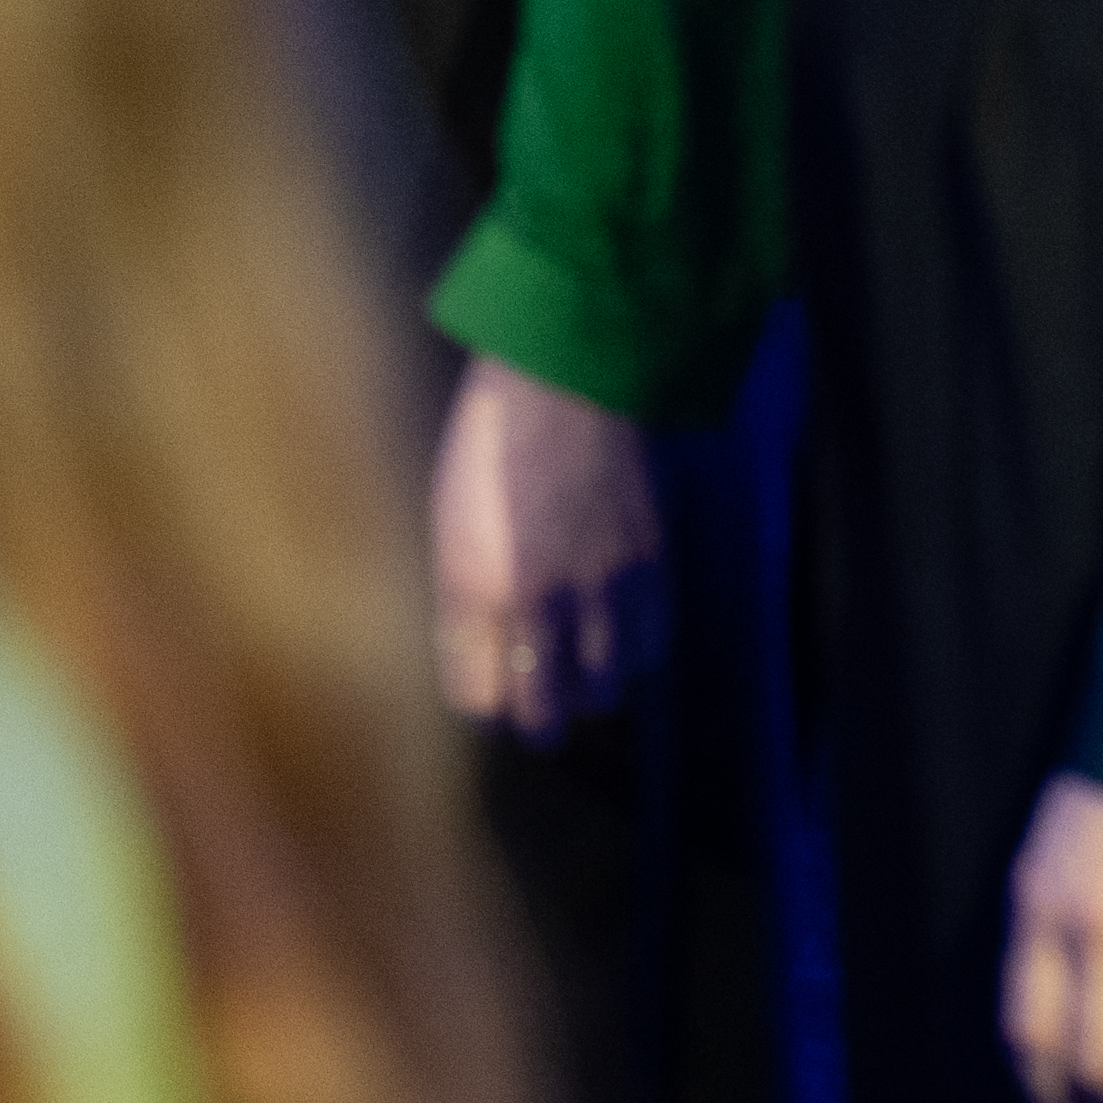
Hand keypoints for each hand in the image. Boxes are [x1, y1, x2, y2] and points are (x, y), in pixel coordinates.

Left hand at [429, 352, 667, 732]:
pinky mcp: (652, 569)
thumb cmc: (491, 447)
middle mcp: (543, 601)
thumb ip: (463, 600)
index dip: (484, 706)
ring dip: (588, 690)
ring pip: (606, 693)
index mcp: (479, 587)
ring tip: (576, 670)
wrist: (565, 384)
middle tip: (534, 707)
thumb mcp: (450, 525)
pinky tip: (615, 634)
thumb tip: (474, 663)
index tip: (487, 697)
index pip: (482, 701)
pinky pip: (650, 650)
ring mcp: (605, 588)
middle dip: (538, 719)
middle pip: (548, 715)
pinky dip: (632, 655)